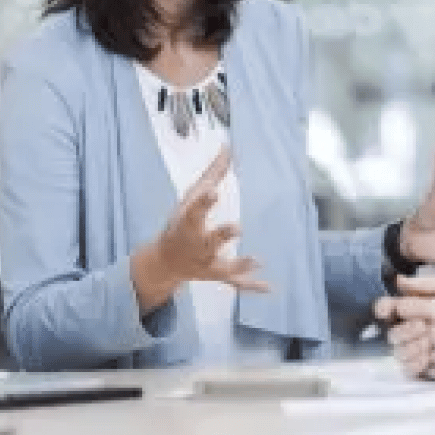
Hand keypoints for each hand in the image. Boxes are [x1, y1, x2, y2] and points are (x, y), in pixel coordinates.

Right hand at [154, 146, 268, 292]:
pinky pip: (234, 283)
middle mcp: (196, 245)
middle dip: (220, 235)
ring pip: (222, 266)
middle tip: (236, 228)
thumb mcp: (191, 197)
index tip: (214, 192)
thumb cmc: (181, 223)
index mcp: (187, 223)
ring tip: (257, 259)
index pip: (194, 210)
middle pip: (208, 241)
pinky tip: (269, 287)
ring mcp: (206, 263)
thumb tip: (228, 146)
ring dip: (239, 264)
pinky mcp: (216, 275)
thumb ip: (213, 173)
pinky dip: (250, 286)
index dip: (204, 202)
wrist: (165, 261)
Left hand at [374, 273, 434, 381]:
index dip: (399, 306)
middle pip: (398, 333)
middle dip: (402, 328)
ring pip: (408, 354)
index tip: (409, 307)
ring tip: (427, 340)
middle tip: (416, 325)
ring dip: (410, 347)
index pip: (400, 308)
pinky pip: (424, 370)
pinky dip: (425, 363)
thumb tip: (401, 281)